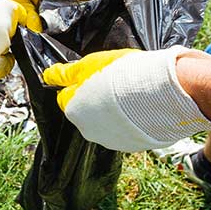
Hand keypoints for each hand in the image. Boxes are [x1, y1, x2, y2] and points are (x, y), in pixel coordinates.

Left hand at [42, 47, 210, 150]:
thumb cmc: (123, 74)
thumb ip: (67, 73)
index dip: (78, 84)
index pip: (66, 98)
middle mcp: (88, 130)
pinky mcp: (131, 145)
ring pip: (106, 122)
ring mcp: (110, 140)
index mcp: (74, 110)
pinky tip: (141, 106)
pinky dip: (130, 120)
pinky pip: (125, 130)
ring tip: (131, 93)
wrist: (162, 93)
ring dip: (113, 110)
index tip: (91, 76)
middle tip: (113, 82)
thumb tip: (48, 76)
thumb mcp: (90, 64)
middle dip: (94, 99)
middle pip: (86, 112)